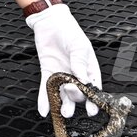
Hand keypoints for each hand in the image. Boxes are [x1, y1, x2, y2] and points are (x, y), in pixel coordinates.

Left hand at [27, 3, 100, 117]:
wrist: (50, 22)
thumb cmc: (70, 32)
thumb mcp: (79, 46)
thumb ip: (79, 63)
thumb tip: (82, 80)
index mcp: (89, 69)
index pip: (93, 88)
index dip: (93, 101)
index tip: (92, 111)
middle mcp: (75, 76)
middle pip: (78, 94)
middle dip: (76, 98)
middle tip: (71, 92)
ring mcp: (61, 76)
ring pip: (62, 95)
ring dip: (62, 106)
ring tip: (63, 114)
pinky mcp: (47, 73)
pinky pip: (46, 89)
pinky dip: (44, 100)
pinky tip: (43, 111)